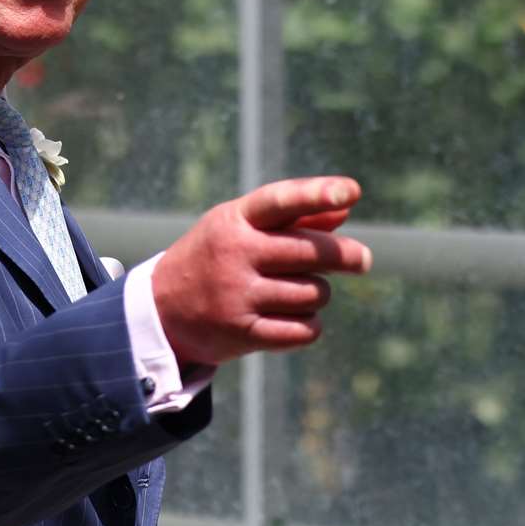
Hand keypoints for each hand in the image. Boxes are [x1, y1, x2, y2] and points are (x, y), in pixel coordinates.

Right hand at [152, 177, 370, 364]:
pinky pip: (303, 330)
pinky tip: (298, 318)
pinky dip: (310, 325)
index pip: (281, 200)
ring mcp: (237, 296)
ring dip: (318, 293)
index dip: (318, 193)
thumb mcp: (243, 227)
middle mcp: (235, 255)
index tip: (351, 192)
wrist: (161, 310)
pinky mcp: (241, 333)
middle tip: (363, 261)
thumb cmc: (218, 257)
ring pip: (313, 293)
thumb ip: (295, 217)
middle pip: (311, 252)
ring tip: (299, 291)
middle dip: (346, 257)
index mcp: (236, 220)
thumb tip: (345, 206)